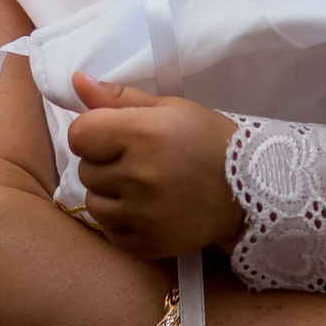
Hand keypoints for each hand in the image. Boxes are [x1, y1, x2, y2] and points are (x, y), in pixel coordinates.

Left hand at [68, 73, 243, 257]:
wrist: (249, 190)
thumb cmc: (206, 139)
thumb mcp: (167, 108)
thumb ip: (117, 97)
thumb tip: (75, 81)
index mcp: (141, 135)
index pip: (79, 136)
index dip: (92, 134)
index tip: (115, 136)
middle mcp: (138, 177)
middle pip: (86, 170)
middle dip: (106, 164)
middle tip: (141, 162)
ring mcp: (142, 215)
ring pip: (94, 204)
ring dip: (111, 196)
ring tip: (144, 188)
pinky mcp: (147, 244)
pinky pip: (110, 232)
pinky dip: (122, 223)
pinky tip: (148, 211)